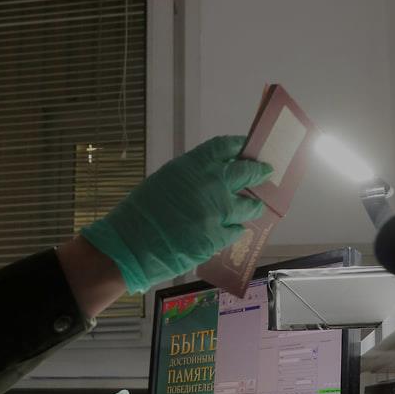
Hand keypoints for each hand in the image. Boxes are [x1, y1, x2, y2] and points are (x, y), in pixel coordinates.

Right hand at [81, 136, 272, 293]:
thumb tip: (213, 177)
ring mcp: (217, 212)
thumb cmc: (139, 213)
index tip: (247, 148)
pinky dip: (235, 229)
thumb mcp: (165, 180)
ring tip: (255, 207)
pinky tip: (232, 230)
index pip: (226, 147)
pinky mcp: (217, 237)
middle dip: (258, 172)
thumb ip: (192, 177)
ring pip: (248, 205)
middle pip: (247, 173)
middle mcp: (210, 184)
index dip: (240, 147)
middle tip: (265, 172)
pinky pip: (235, 231)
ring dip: (253, 205)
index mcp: (193, 165)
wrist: (129, 246)